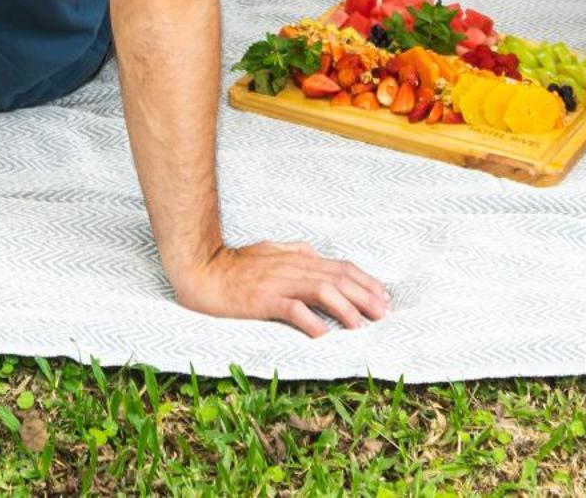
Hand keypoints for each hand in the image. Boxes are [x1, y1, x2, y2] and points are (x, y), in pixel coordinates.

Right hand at [171, 241, 388, 337]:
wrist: (202, 270)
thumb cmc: (234, 264)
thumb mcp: (270, 251)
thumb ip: (293, 251)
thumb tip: (314, 253)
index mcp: (298, 258)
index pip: (340, 267)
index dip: (365, 281)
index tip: (382, 297)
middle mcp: (293, 268)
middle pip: (338, 279)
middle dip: (365, 296)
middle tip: (383, 314)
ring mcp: (279, 283)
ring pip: (321, 291)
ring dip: (345, 308)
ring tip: (360, 326)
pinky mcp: (263, 299)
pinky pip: (292, 309)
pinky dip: (310, 321)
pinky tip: (323, 334)